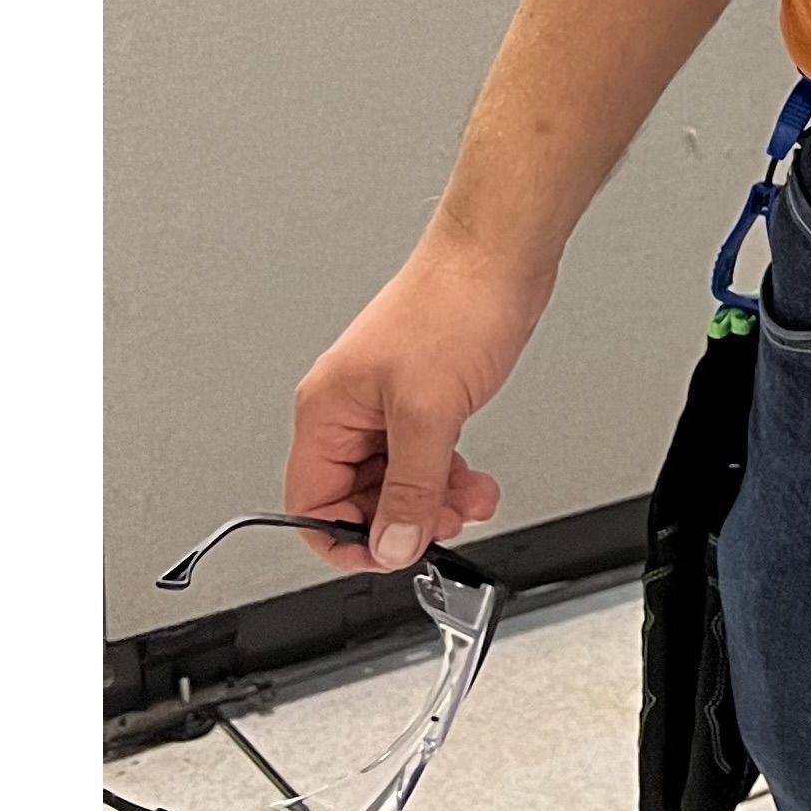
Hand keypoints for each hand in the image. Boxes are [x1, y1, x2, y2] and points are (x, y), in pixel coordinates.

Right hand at [284, 228, 541, 571]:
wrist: (499, 257)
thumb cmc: (453, 305)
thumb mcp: (430, 413)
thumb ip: (411, 487)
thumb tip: (392, 544)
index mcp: (327, 412)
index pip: (312, 503)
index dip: (347, 539)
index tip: (391, 553)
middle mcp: (350, 410)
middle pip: (357, 497)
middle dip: (402, 518)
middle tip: (442, 523)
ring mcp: (388, 404)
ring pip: (397, 480)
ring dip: (434, 499)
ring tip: (470, 500)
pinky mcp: (425, 398)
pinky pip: (425, 457)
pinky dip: (449, 476)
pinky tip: (474, 481)